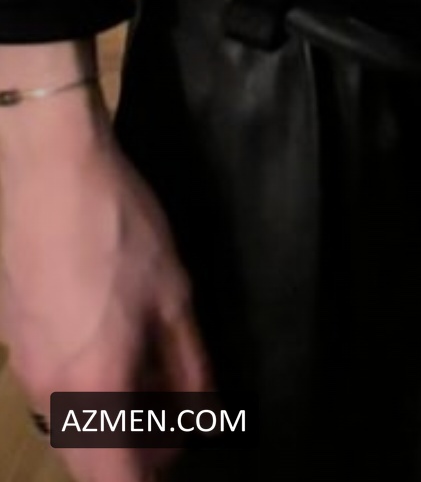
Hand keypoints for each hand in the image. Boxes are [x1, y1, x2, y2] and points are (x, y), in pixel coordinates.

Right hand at [0, 124, 215, 481]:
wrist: (51, 169)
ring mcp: (26, 363)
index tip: (177, 454)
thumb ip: (190, 364)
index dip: (149, 476)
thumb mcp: (174, 295)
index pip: (115, 480)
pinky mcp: (16, 334)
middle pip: (86, 459)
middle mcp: (50, 390)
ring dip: (107, 422)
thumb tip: (203, 412)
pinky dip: (84, 390)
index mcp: (92, 388)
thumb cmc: (120, 230)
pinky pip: (51, 388)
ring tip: (149, 378)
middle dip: (130, 453)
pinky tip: (113, 346)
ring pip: (66, 424)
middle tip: (173, 419)